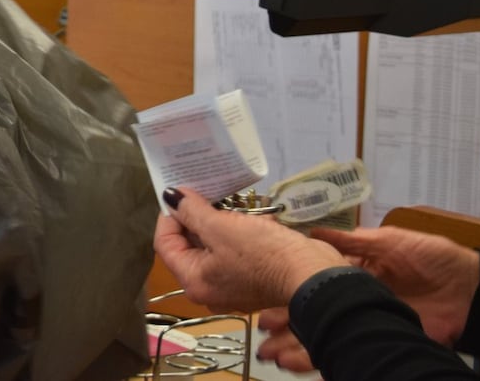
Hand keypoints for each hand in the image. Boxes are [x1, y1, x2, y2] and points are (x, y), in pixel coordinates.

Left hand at [153, 188, 346, 312]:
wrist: (314, 277)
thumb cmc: (262, 253)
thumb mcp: (220, 227)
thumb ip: (191, 211)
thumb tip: (170, 196)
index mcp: (194, 281)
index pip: (165, 243)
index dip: (169, 216)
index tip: (181, 194)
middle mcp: (209, 288)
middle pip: (189, 245)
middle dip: (196, 217)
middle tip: (205, 192)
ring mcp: (232, 285)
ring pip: (214, 246)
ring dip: (219, 222)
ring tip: (229, 200)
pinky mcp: (253, 278)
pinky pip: (235, 251)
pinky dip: (238, 232)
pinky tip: (249, 216)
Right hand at [253, 225, 479, 371]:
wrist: (470, 291)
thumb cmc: (433, 259)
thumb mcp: (393, 240)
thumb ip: (355, 239)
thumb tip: (315, 231)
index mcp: (357, 270)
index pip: (316, 279)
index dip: (291, 286)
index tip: (264, 292)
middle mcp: (355, 297)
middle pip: (314, 309)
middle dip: (286, 320)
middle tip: (262, 327)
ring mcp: (365, 320)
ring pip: (323, 333)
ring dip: (296, 343)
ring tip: (271, 351)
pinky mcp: (377, 338)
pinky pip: (343, 348)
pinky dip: (318, 357)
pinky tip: (295, 361)